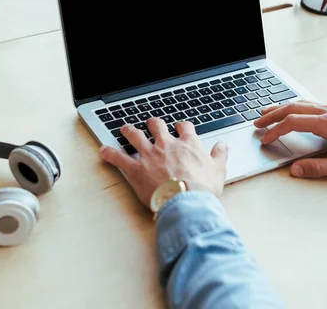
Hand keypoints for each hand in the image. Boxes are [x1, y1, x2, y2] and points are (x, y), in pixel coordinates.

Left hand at [100, 118, 228, 207]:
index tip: (179, 127)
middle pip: (157, 126)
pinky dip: (109, 153)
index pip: (184, 127)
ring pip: (135, 136)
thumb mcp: (218, 171)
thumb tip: (223, 146)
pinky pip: (119, 158)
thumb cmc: (202, 189)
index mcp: (187, 144)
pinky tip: (103, 150)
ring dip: (129, 131)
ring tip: (124, 128)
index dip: (181, 126)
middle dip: (152, 123)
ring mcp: (150, 155)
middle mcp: (167, 145)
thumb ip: (220, 156)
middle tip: (150, 123)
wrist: (187, 202)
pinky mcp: (136, 169)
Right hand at [254, 101, 326, 178]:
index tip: (265, 138)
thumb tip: (295, 170)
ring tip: (266, 111)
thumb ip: (318, 168)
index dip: (276, 130)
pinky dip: (294, 106)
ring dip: (281, 107)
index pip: (293, 122)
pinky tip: (291, 110)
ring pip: (300, 102)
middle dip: (272, 114)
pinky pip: (309, 103)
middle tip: (257, 122)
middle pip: (292, 107)